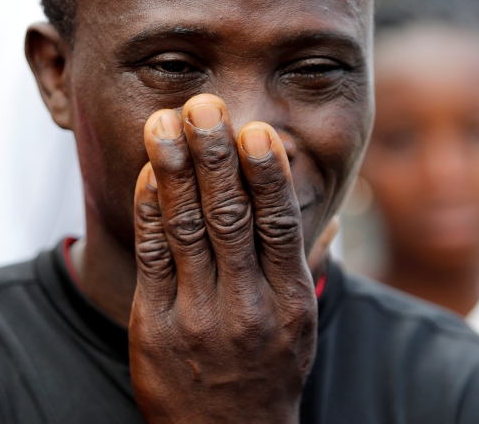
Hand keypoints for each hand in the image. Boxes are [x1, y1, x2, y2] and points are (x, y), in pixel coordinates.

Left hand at [129, 94, 317, 423]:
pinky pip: (152, 259)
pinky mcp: (155, 327)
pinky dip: (148, 212)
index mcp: (288, 301)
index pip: (279, 225)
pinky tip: (146, 174)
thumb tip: (332, 215)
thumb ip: (306, 267)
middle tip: (203, 105)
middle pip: (230, 218)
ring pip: (186, 231)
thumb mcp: (300, 327)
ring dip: (174, 171)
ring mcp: (198, 317)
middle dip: (215, 156)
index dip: (267, 175)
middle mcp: (247, 307)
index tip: (257, 128)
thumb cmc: (266, 373)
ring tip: (164, 122)